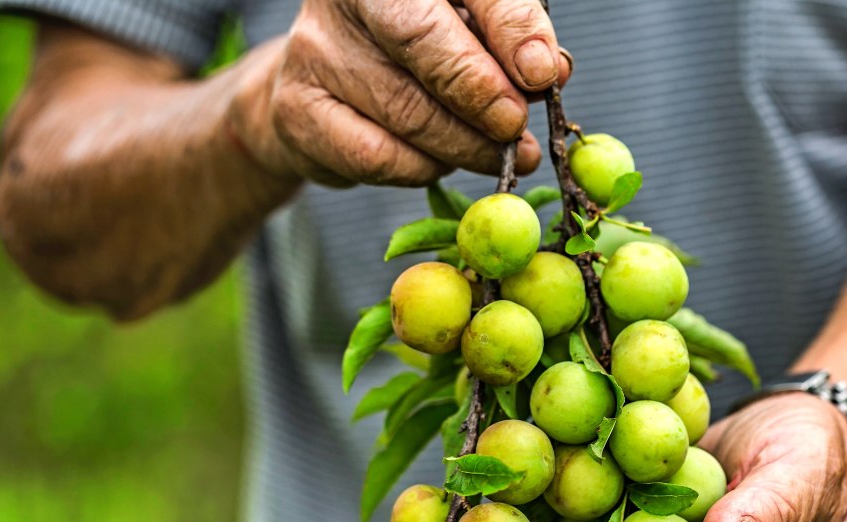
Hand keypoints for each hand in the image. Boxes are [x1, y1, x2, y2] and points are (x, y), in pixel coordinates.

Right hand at [227, 0, 570, 186]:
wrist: (330, 87)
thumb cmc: (418, 49)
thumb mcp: (471, 29)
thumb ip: (507, 40)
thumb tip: (548, 70)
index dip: (511, 30)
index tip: (542, 75)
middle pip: (424, 44)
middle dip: (483, 95)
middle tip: (517, 128)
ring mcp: (315, 50)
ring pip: (409, 113)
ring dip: (466, 146)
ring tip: (499, 155)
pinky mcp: (298, 110)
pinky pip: (379, 156)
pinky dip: (422, 168)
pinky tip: (440, 162)